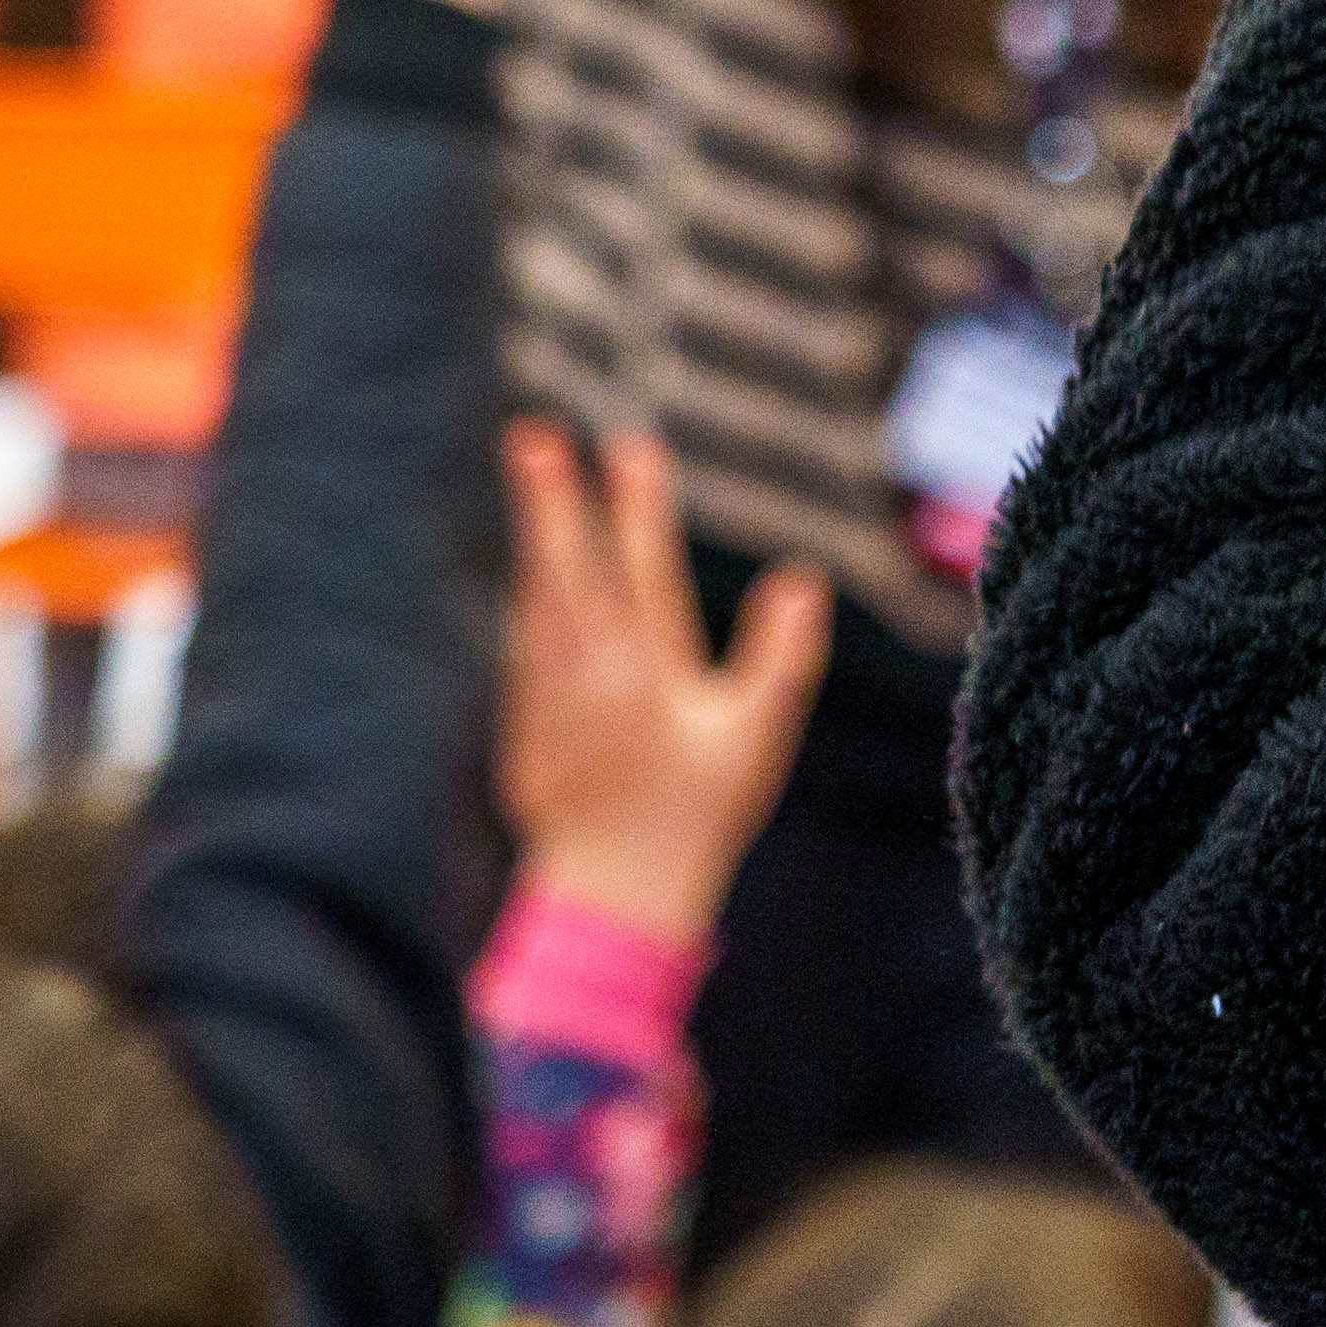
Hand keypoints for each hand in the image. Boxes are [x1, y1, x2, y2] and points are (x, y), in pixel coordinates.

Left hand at [498, 421, 826, 950]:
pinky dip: (530, 596)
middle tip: (533, 435)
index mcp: (649, 676)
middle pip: (569, 573)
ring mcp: (548, 700)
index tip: (633, 446)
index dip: (638, 507)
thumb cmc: (699, 812)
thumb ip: (782, 656)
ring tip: (534, 467)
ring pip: (538, 602)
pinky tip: (534, 566)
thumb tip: (802, 576)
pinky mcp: (523, 723)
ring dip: (537, 534)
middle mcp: (590, 679)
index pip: (643, 573)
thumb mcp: (756, 738)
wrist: (615, 891)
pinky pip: (524, 644)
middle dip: (554, 500)